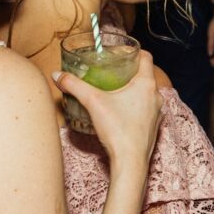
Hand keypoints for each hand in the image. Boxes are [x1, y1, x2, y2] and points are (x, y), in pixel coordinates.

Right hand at [59, 51, 161, 168]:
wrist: (130, 162)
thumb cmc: (117, 130)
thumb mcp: (92, 102)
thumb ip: (74, 85)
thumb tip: (57, 75)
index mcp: (146, 84)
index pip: (146, 57)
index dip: (133, 51)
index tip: (120, 52)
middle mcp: (156, 96)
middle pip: (144, 75)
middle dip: (128, 71)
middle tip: (111, 70)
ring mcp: (157, 113)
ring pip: (146, 93)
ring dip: (132, 90)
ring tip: (114, 90)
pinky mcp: (153, 127)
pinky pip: (146, 109)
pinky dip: (135, 106)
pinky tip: (120, 111)